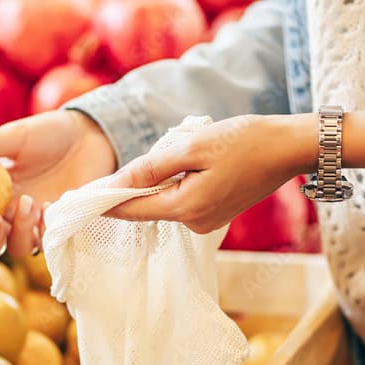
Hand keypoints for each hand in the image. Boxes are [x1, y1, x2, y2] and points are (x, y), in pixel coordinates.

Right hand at [0, 110, 117, 256]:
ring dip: (20, 231)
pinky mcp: (62, 226)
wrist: (91, 135)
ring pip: (20, 248)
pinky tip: (51, 204)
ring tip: (30, 202)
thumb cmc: (49, 132)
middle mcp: (11, 213)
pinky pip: (49, 240)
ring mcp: (37, 223)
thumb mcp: (12, 136)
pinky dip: (46, 228)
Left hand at [107, 114, 316, 232]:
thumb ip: (151, 167)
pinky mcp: (216, 213)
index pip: (129, 210)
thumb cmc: (244, 140)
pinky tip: (200, 156)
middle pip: (147, 204)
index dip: (103, 201)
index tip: (76, 198)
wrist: (289, 147)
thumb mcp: (192, 146)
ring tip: (190, 146)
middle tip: (156, 148)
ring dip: (164, 175)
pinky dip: (181, 179)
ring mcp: (207, 222)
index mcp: (185, 208)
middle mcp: (194, 223)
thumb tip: (115, 182)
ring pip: (166, 199)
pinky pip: (184, 197)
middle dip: (140, 179)